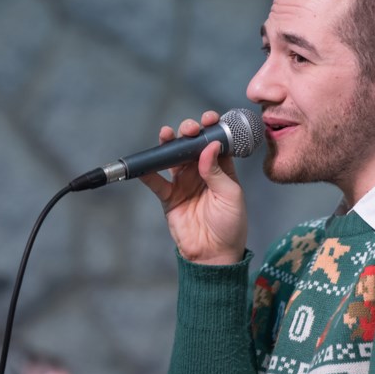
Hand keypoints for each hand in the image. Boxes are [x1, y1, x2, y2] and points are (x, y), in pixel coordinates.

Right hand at [139, 110, 247, 264]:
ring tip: (167, 135)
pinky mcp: (169, 197)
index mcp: (222, 169)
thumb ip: (217, 171)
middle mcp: (202, 172)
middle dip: (189, 132)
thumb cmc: (230, 225)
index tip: (209, 119)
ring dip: (169, 144)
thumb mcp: (230, 195)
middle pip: (192, 145)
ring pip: (173, 157)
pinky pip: (156, 181)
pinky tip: (144, 164)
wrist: (214, 254)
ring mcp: (184, 183)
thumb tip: (210, 145)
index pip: (216, 142)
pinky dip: (147, 172)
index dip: (212, 128)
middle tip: (189, 129)